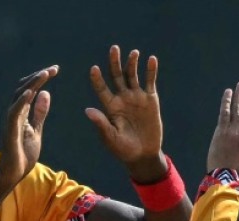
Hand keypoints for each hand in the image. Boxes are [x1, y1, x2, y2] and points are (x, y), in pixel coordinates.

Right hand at [0, 66, 57, 187]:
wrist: (13, 174)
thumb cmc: (22, 154)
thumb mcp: (36, 130)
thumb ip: (39, 113)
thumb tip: (45, 93)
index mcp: (21, 112)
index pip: (30, 89)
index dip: (40, 78)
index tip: (54, 69)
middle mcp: (14, 113)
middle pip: (23, 88)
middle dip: (38, 77)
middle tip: (53, 68)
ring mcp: (10, 121)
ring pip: (19, 96)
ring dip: (32, 84)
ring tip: (44, 74)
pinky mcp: (10, 130)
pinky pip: (14, 112)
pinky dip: (22, 101)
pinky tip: (31, 92)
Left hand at [86, 46, 166, 182]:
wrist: (143, 154)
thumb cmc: (123, 149)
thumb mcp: (110, 138)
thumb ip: (101, 123)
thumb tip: (87, 110)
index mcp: (110, 106)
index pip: (101, 89)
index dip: (97, 79)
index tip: (93, 69)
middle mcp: (122, 98)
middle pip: (117, 76)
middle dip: (115, 62)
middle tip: (114, 48)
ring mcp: (136, 97)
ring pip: (133, 76)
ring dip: (132, 63)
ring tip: (133, 53)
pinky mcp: (150, 99)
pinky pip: (150, 82)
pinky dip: (150, 71)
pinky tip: (151, 60)